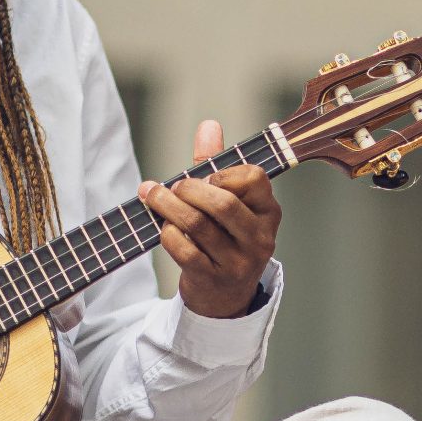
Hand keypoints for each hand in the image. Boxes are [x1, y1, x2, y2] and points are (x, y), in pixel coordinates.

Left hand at [142, 118, 280, 318]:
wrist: (224, 295)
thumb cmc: (225, 237)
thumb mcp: (227, 201)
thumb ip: (217, 164)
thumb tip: (209, 125)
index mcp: (269, 212)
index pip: (254, 179)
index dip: (225, 172)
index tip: (206, 176)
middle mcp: (260, 237)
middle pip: (223, 203)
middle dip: (189, 189)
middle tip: (172, 186)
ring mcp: (239, 262)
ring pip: (198, 225)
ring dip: (168, 207)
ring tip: (153, 196)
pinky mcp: (214, 279)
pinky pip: (185, 251)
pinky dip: (168, 235)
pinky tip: (163, 228)